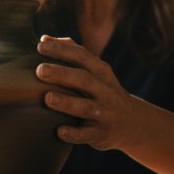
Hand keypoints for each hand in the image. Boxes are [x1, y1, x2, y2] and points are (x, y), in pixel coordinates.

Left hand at [36, 35, 140, 150]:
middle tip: (40, 70)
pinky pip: (87, 134)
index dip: (61, 50)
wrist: (133, 123)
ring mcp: (104, 112)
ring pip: (85, 107)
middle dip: (62, 74)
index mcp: (100, 71)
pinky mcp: (101, 134)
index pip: (81, 56)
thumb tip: (44, 39)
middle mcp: (104, 90)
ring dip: (66, 102)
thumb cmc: (103, 91)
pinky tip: (59, 131)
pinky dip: (74, 133)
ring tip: (48, 98)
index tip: (40, 46)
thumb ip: (72, 53)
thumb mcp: (95, 70)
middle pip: (83, 79)